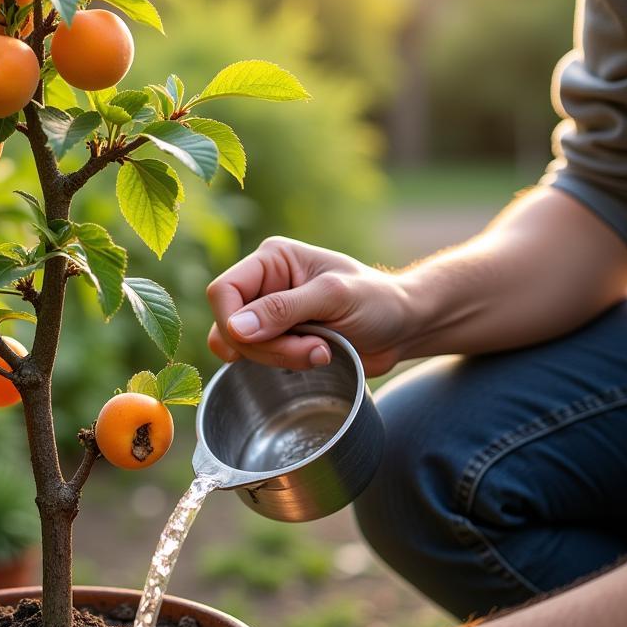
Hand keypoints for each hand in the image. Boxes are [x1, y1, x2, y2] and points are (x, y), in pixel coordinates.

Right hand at [206, 237, 413, 374]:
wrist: (402, 328)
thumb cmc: (377, 301)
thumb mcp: (334, 297)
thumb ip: (284, 309)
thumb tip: (236, 328)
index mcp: (272, 259)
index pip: (223, 291)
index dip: (233, 321)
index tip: (262, 340)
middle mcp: (263, 284)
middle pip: (229, 325)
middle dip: (268, 347)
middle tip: (315, 350)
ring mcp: (267, 314)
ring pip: (240, 347)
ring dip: (278, 359)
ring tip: (321, 352)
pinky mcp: (276, 339)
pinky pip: (256, 360)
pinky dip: (281, 366)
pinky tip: (315, 357)